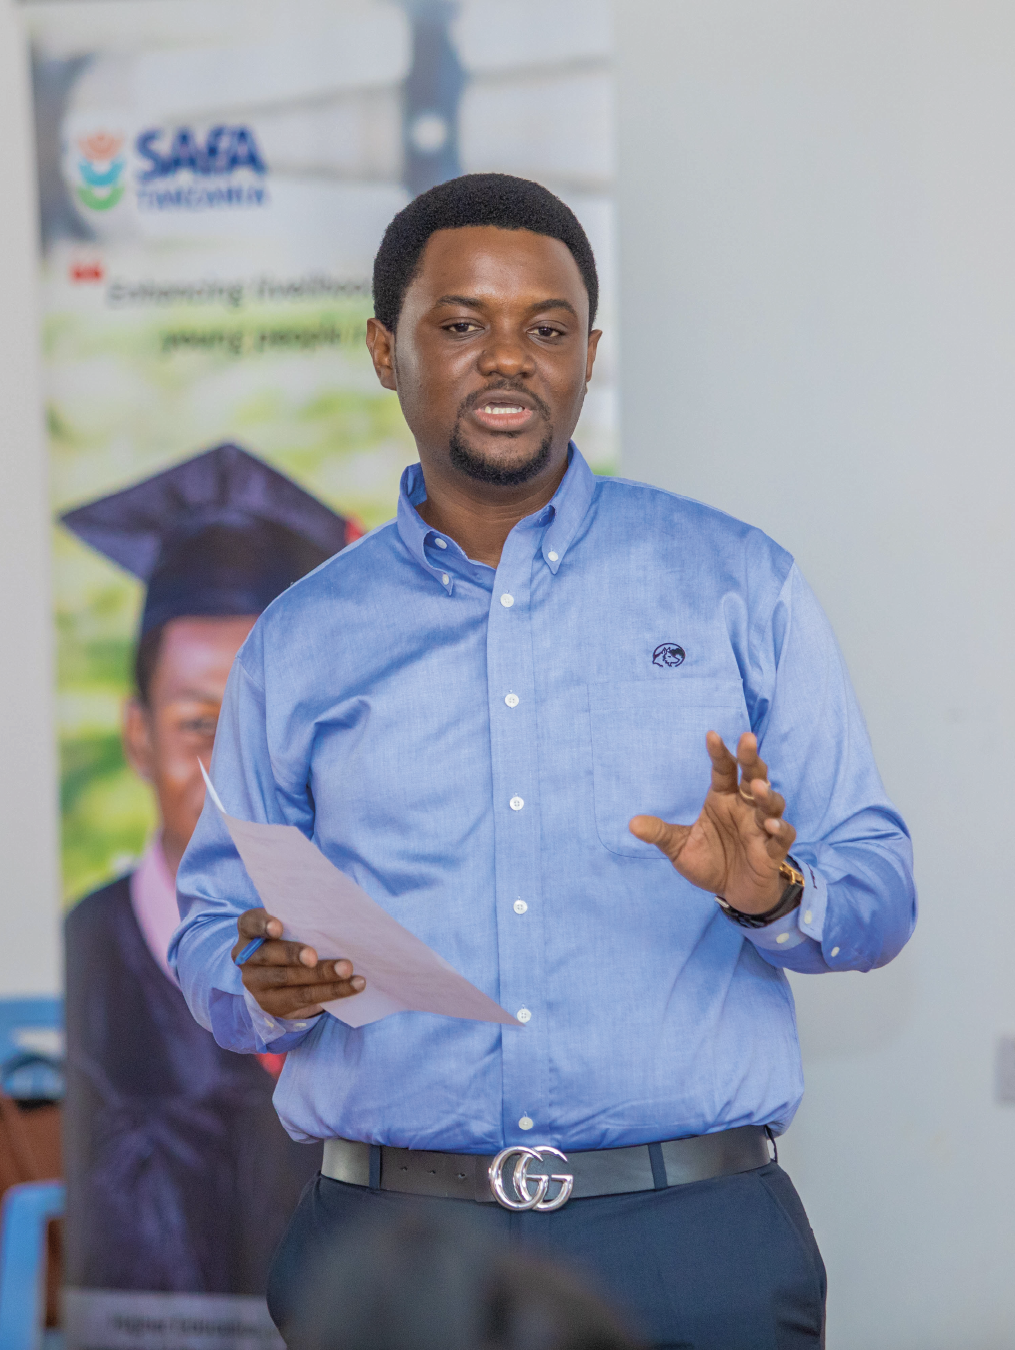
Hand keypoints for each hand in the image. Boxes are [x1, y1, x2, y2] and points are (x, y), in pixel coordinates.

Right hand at [232, 907, 365, 1019]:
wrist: (280, 979)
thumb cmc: (291, 939)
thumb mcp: (290, 927)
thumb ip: (301, 922)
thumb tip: (338, 916)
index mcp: (249, 931)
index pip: (249, 923)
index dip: (262, 925)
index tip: (278, 927)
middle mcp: (247, 958)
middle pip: (268, 955)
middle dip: (294, 955)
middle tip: (314, 956)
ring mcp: (257, 983)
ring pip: (290, 980)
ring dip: (322, 975)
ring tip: (347, 969)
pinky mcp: (274, 1004)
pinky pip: (305, 997)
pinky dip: (333, 990)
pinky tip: (354, 985)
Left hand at [628, 732, 795, 913]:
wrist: (732, 894)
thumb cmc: (710, 862)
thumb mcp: (679, 848)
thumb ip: (660, 833)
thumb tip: (631, 824)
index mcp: (723, 799)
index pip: (724, 770)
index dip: (719, 753)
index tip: (711, 735)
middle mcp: (744, 808)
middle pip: (754, 776)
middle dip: (752, 758)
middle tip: (748, 738)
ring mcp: (761, 828)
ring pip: (771, 803)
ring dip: (766, 794)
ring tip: (756, 788)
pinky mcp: (772, 851)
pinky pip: (782, 836)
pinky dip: (780, 829)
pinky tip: (770, 826)